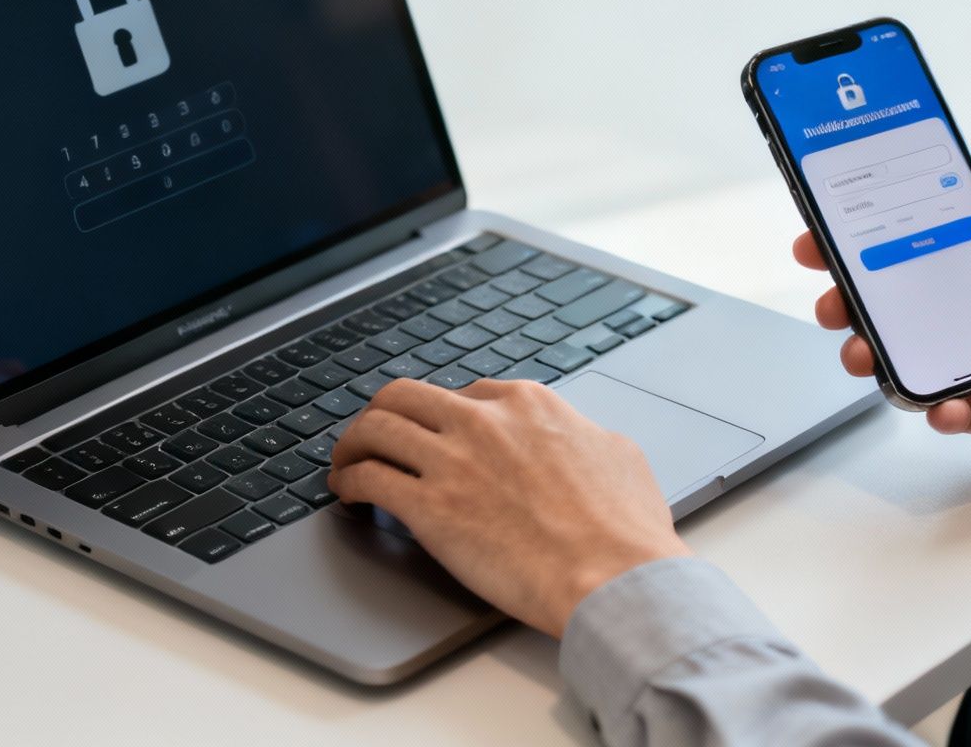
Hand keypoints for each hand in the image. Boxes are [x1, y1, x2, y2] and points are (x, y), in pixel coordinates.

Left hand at [328, 378, 690, 637]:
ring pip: (375, 428)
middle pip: (404, 396)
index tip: (433, 433)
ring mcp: (453, 460)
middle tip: (371, 437)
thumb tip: (578, 438)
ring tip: (345, 464)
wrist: (614, 576)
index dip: (441, 415)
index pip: (464, 393)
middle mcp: (484, 421)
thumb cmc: (625, 529)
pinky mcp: (429, 508)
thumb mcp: (617, 454)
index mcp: (528, 404)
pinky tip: (348, 495)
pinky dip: (348, 481)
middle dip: (381, 415)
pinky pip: (368, 478)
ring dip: (351, 444)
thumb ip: (583, 436)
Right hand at [794, 160, 970, 513]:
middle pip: (913, 295)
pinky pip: (948, 407)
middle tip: (827, 292)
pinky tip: (942, 401)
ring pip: (917, 351)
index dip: (888, 228)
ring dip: (878, 348)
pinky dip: (933, 405)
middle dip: (860, 291)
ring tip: (859, 349)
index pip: (943, 236)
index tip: (841, 223)